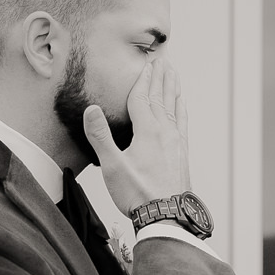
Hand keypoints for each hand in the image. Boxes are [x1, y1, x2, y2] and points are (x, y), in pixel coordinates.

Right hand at [83, 55, 190, 215]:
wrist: (166, 215)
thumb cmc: (137, 193)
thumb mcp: (113, 166)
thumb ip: (101, 136)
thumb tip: (91, 109)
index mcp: (148, 131)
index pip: (143, 98)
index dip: (143, 79)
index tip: (147, 63)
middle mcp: (165, 131)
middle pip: (161, 97)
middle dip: (160, 77)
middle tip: (163, 59)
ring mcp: (176, 141)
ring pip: (174, 107)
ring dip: (172, 88)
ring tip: (173, 74)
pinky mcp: (182, 152)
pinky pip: (182, 122)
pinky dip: (181, 108)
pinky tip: (181, 105)